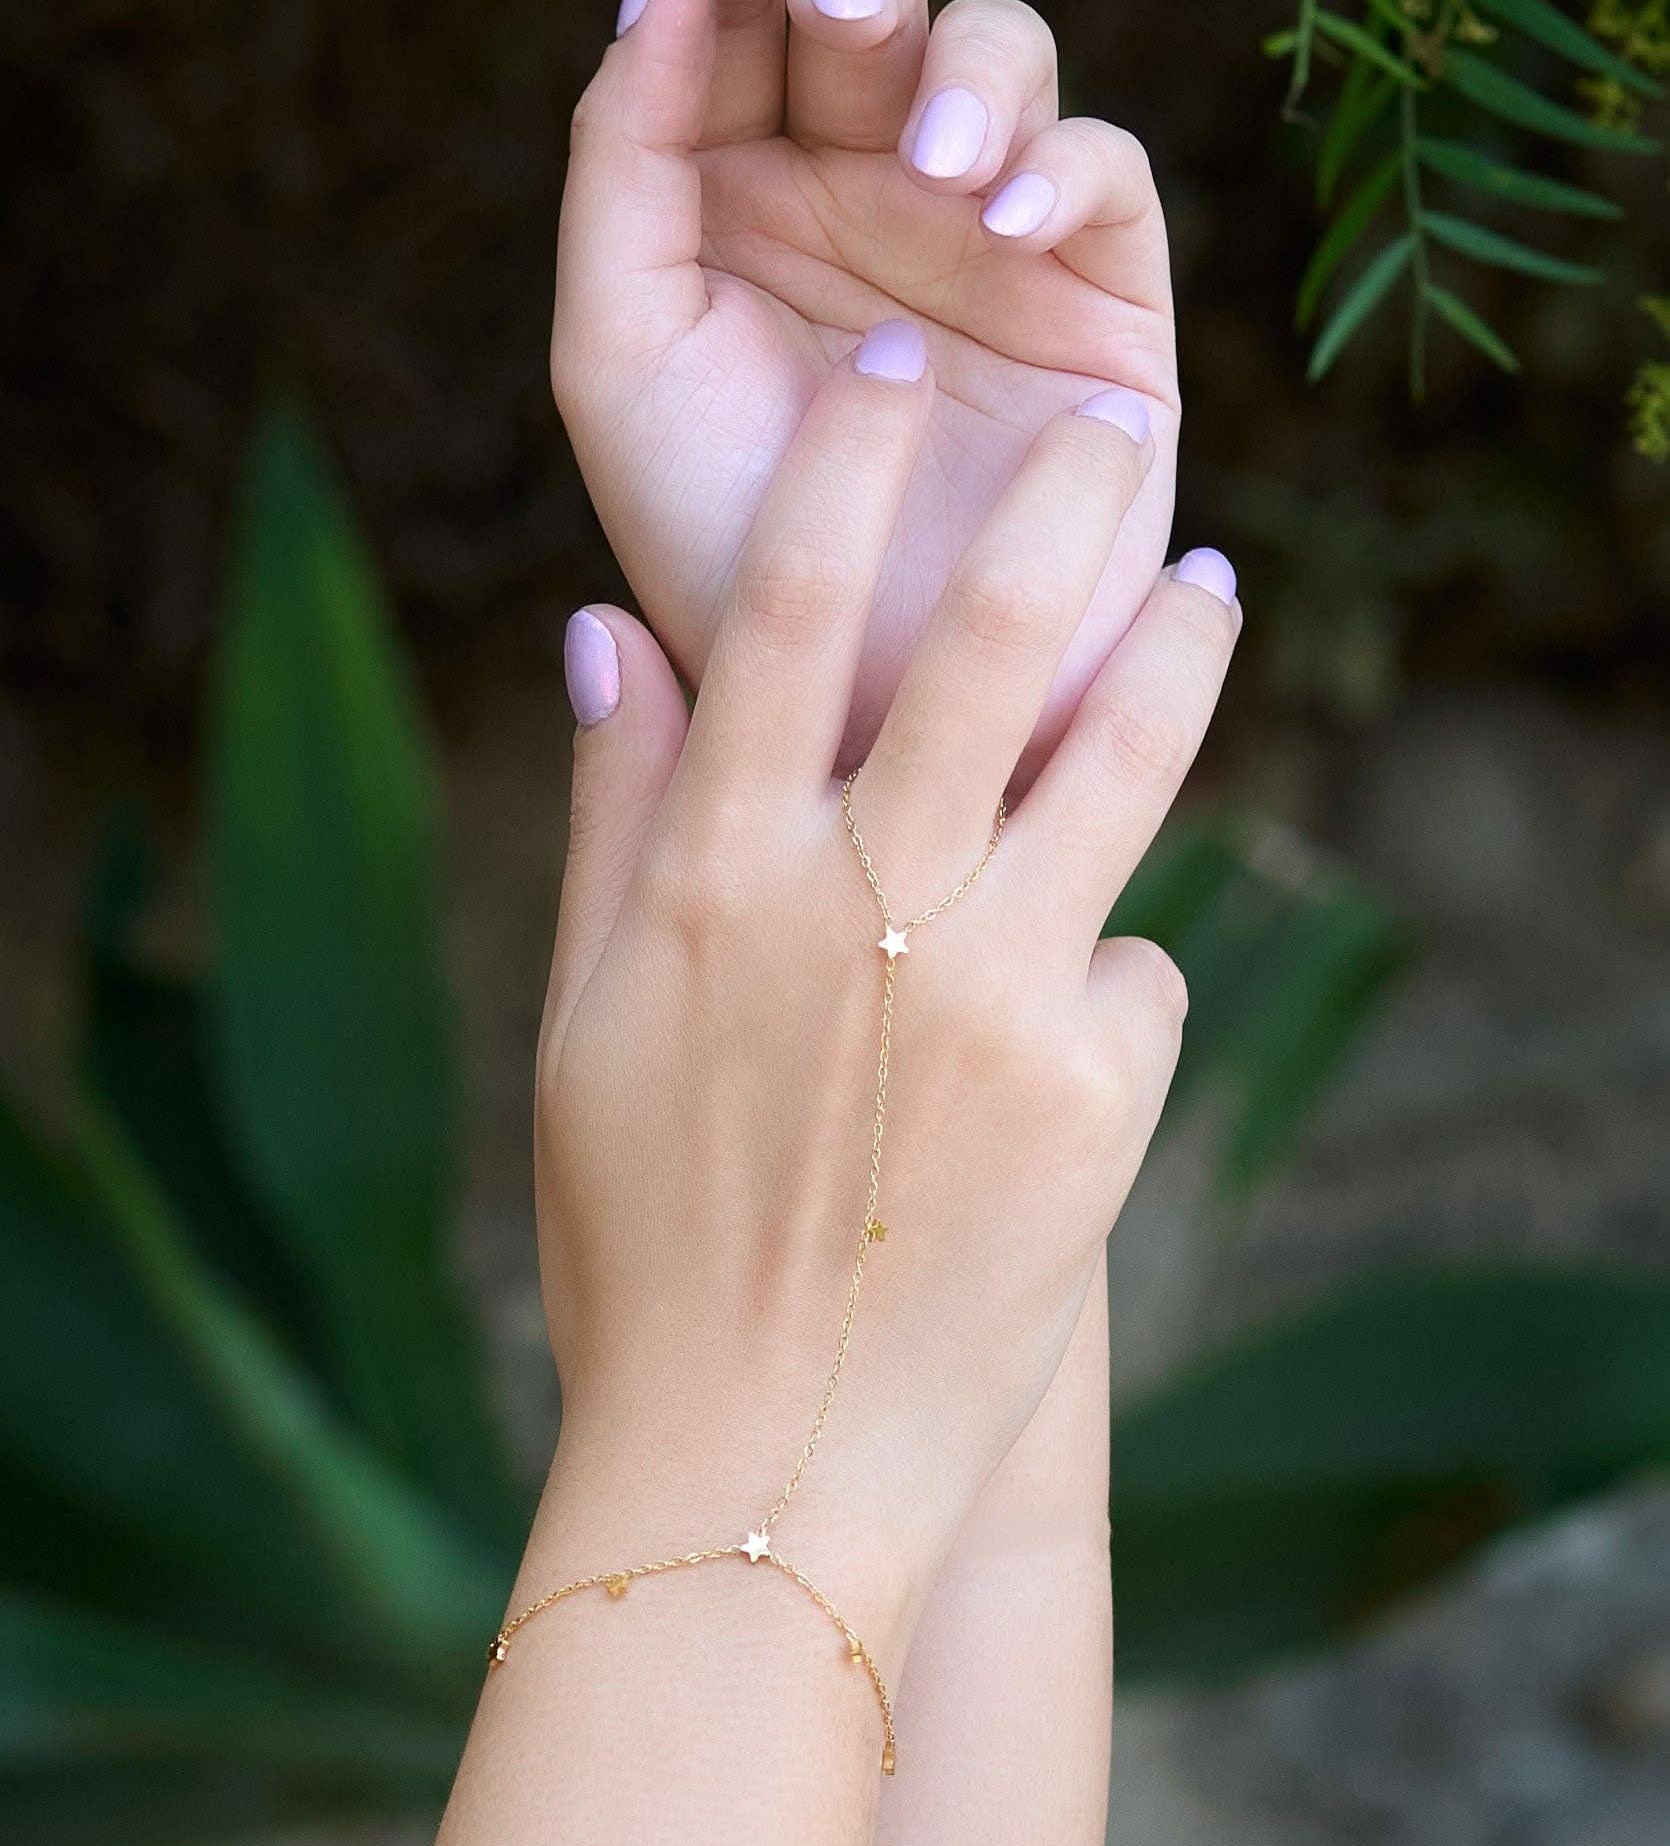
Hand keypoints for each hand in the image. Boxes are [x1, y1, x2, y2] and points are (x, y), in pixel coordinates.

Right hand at [537, 322, 1234, 1623]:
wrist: (762, 1469)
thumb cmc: (641, 1246)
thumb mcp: (582, 1028)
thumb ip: (611, 817)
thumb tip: (603, 627)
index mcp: (713, 879)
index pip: (785, 609)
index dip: (851, 467)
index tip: (895, 377)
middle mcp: (861, 909)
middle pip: (992, 641)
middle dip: (1062, 505)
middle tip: (1113, 430)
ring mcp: (995, 996)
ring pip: (1123, 763)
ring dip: (1173, 653)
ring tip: (1205, 587)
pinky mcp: (1098, 1094)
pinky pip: (1134, 964)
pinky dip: (1103, 970)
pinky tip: (1058, 1033)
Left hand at [552, 0, 1176, 769]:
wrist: (864, 704)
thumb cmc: (720, 544)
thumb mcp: (620, 355)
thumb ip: (622, 165)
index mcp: (735, 199)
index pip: (740, 26)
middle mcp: (860, 198)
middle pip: (872, 18)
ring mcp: (980, 239)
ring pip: (999, 62)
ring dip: (970, 76)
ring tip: (935, 167)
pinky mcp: (1093, 295)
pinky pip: (1101, 175)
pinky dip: (1064, 170)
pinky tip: (1005, 224)